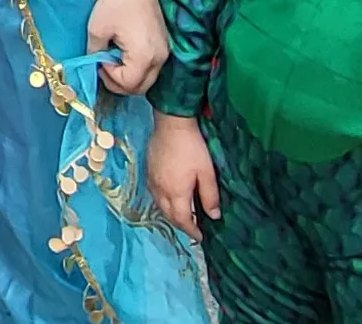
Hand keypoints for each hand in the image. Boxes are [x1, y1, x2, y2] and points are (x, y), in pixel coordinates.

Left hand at [85, 0, 168, 95]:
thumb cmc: (116, 3)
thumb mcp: (97, 29)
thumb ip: (95, 52)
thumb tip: (94, 64)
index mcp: (144, 57)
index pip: (128, 84)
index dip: (110, 77)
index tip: (99, 61)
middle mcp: (159, 58)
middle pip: (140, 87)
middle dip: (119, 82)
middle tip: (103, 66)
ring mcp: (165, 52)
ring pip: (147, 79)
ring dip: (129, 76)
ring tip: (113, 58)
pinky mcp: (164, 45)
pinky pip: (151, 66)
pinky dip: (137, 67)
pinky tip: (124, 52)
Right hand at [147, 113, 218, 236]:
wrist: (171, 124)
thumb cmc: (192, 147)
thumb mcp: (207, 172)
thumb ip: (210, 196)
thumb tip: (214, 216)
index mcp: (175, 193)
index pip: (182, 220)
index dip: (191, 230)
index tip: (200, 237)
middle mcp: (160, 191)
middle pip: (169, 215)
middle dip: (181, 224)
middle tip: (193, 228)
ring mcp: (152, 181)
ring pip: (160, 206)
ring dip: (171, 214)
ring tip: (183, 215)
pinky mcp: (148, 171)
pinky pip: (154, 194)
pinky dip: (163, 202)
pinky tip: (171, 197)